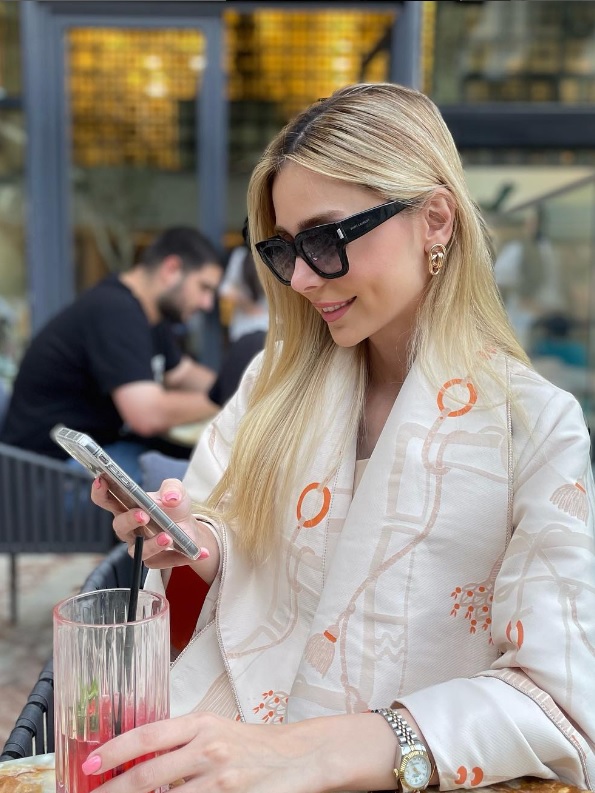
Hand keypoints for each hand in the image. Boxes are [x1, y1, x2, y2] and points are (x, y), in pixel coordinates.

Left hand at [81, 712, 323, 792]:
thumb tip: (138, 761)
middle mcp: (208, 749)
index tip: (89, 764)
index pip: (148, 735)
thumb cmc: (254, 744)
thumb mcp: (216, 730)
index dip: (115, 750)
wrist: (301, 756)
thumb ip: (181, 742)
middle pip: (147, 777)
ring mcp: (221, 781)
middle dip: (113, 792)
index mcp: (201, 723)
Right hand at [90, 476, 218, 583]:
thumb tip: (170, 498)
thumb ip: (172, 488)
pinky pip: (166, 562)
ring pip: (138, 551)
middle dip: (130, 520)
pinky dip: (183, 556)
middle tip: (144, 515)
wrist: (190, 528)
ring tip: (169, 537)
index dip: (100, 491)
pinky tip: (199, 552)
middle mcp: (128, 529)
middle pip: (119, 526)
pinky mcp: (155, 561)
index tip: (101, 480)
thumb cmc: (174, 507)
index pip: (106, 500)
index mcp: (127, 507)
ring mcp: (139, 547)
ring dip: (153, 544)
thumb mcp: (176, 490)